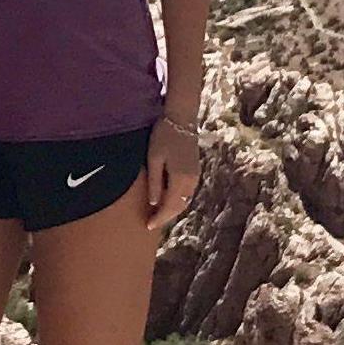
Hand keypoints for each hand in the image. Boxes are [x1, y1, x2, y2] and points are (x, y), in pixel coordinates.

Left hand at [143, 114, 201, 229]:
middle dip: (166, 217)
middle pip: (179, 206)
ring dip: (172, 209)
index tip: (148, 226)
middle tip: (151, 223)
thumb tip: (154, 204)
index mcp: (181, 179)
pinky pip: (187, 192)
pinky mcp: (195, 171)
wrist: (181, 118)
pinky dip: (178, 200)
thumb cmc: (163, 136)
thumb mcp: (154, 159)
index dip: (159, 218)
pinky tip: (168, 200)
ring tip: (158, 215)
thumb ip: (155, 182)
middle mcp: (191, 181)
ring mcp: (195, 176)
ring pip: (185, 200)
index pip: (170, 206)